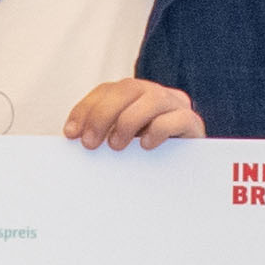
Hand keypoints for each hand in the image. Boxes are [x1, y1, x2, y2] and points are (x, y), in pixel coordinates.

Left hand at [61, 79, 204, 149]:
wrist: (185, 176)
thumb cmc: (146, 160)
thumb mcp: (120, 143)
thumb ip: (102, 135)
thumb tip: (74, 138)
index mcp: (135, 95)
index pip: (107, 90)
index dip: (86, 108)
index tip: (71, 133)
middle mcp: (156, 94)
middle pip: (128, 88)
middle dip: (103, 114)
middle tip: (91, 144)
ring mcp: (177, 106)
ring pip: (153, 98)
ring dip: (128, 121)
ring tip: (116, 146)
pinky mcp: (193, 124)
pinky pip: (179, 118)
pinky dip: (159, 129)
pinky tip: (146, 145)